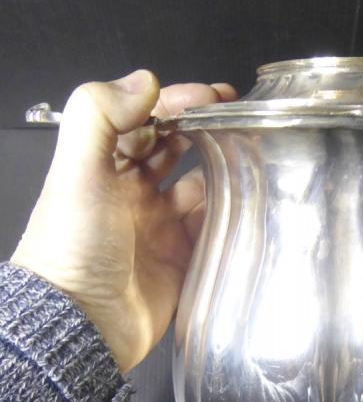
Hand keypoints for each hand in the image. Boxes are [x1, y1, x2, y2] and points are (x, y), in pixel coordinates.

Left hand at [11, 70, 236, 372]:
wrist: (83, 322)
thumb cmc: (73, 247)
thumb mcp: (76, 172)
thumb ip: (99, 116)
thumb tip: (145, 79)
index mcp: (105, 168)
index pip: (144, 121)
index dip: (176, 102)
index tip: (211, 95)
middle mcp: (134, 193)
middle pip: (175, 149)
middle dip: (205, 129)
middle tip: (239, 117)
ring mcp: (160, 225)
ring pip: (200, 186)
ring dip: (223, 170)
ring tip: (251, 157)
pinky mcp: (182, 257)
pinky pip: (212, 227)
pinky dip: (230, 213)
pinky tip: (248, 201)